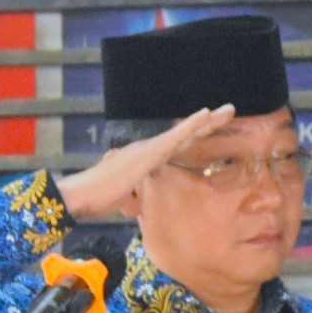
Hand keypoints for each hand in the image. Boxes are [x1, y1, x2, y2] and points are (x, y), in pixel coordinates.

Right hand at [56, 105, 235, 220]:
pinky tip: (205, 115)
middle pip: (186, 134)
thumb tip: (132, 202)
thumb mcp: (124, 197)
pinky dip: (190, 126)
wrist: (81, 196)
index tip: (215, 127)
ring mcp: (149, 149)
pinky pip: (174, 137)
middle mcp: (150, 149)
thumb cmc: (98, 198)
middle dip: (208, 123)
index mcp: (148, 158)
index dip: (197, 135)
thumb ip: (132, 195)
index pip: (179, 145)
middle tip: (230, 111)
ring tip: (228, 110)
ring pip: (184, 132)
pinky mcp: (148, 154)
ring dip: (207, 120)